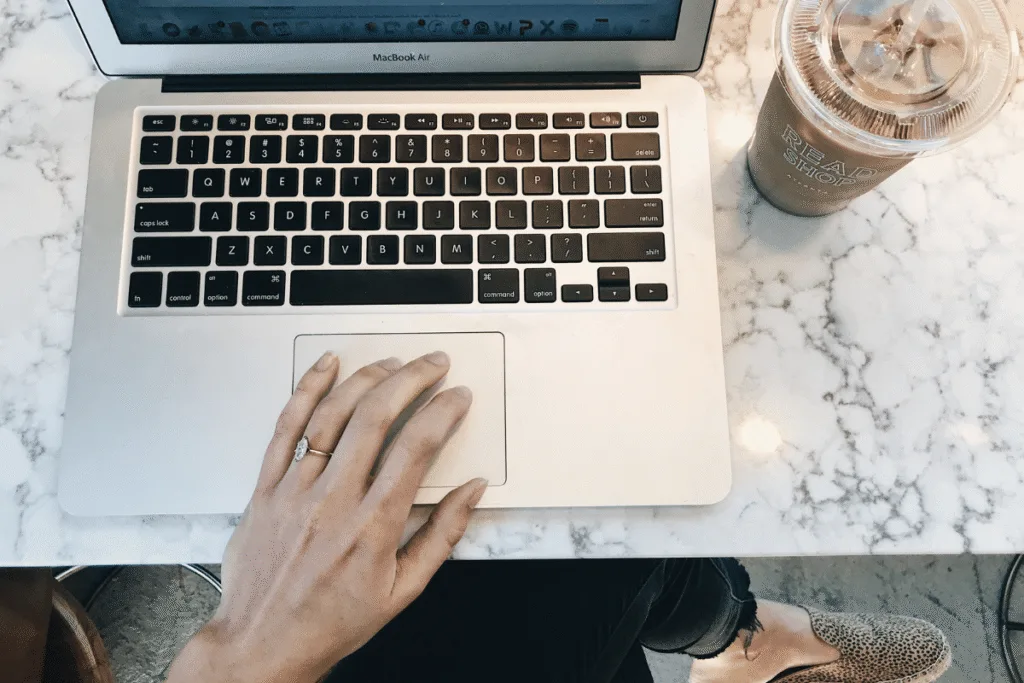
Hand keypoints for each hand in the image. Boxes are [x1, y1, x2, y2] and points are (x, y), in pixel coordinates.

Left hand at [167, 351, 486, 682]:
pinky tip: (326, 368)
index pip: (415, 449)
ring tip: (391, 362)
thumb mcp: (402, 591)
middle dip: (412, 379)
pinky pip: (286, 427)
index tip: (457, 397)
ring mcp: (295, 490)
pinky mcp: (266, 488)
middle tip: (432, 365)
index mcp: (372, 528)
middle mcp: (332, 501)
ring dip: (367, 379)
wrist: (262, 644)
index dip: (442, 413)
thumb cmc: (331, 621)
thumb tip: (471, 492)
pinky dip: (306, 390)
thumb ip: (442, 536)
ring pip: (332, 415)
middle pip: (376, 418)